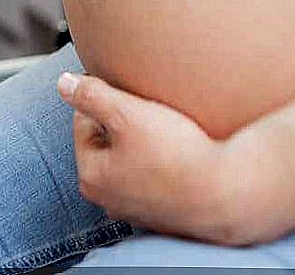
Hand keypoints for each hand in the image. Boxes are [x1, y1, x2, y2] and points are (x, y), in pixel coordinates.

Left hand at [57, 72, 257, 245]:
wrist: (230, 195)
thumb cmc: (177, 156)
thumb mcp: (127, 114)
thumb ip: (91, 95)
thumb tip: (63, 83)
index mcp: (91, 176)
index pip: (84, 122)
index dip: (107, 100)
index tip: (131, 94)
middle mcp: (109, 200)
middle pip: (107, 142)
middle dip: (124, 122)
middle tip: (151, 112)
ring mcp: (137, 209)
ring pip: (132, 158)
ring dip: (144, 141)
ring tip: (168, 130)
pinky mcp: (164, 212)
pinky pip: (155, 175)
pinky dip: (163, 161)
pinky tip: (180, 151)